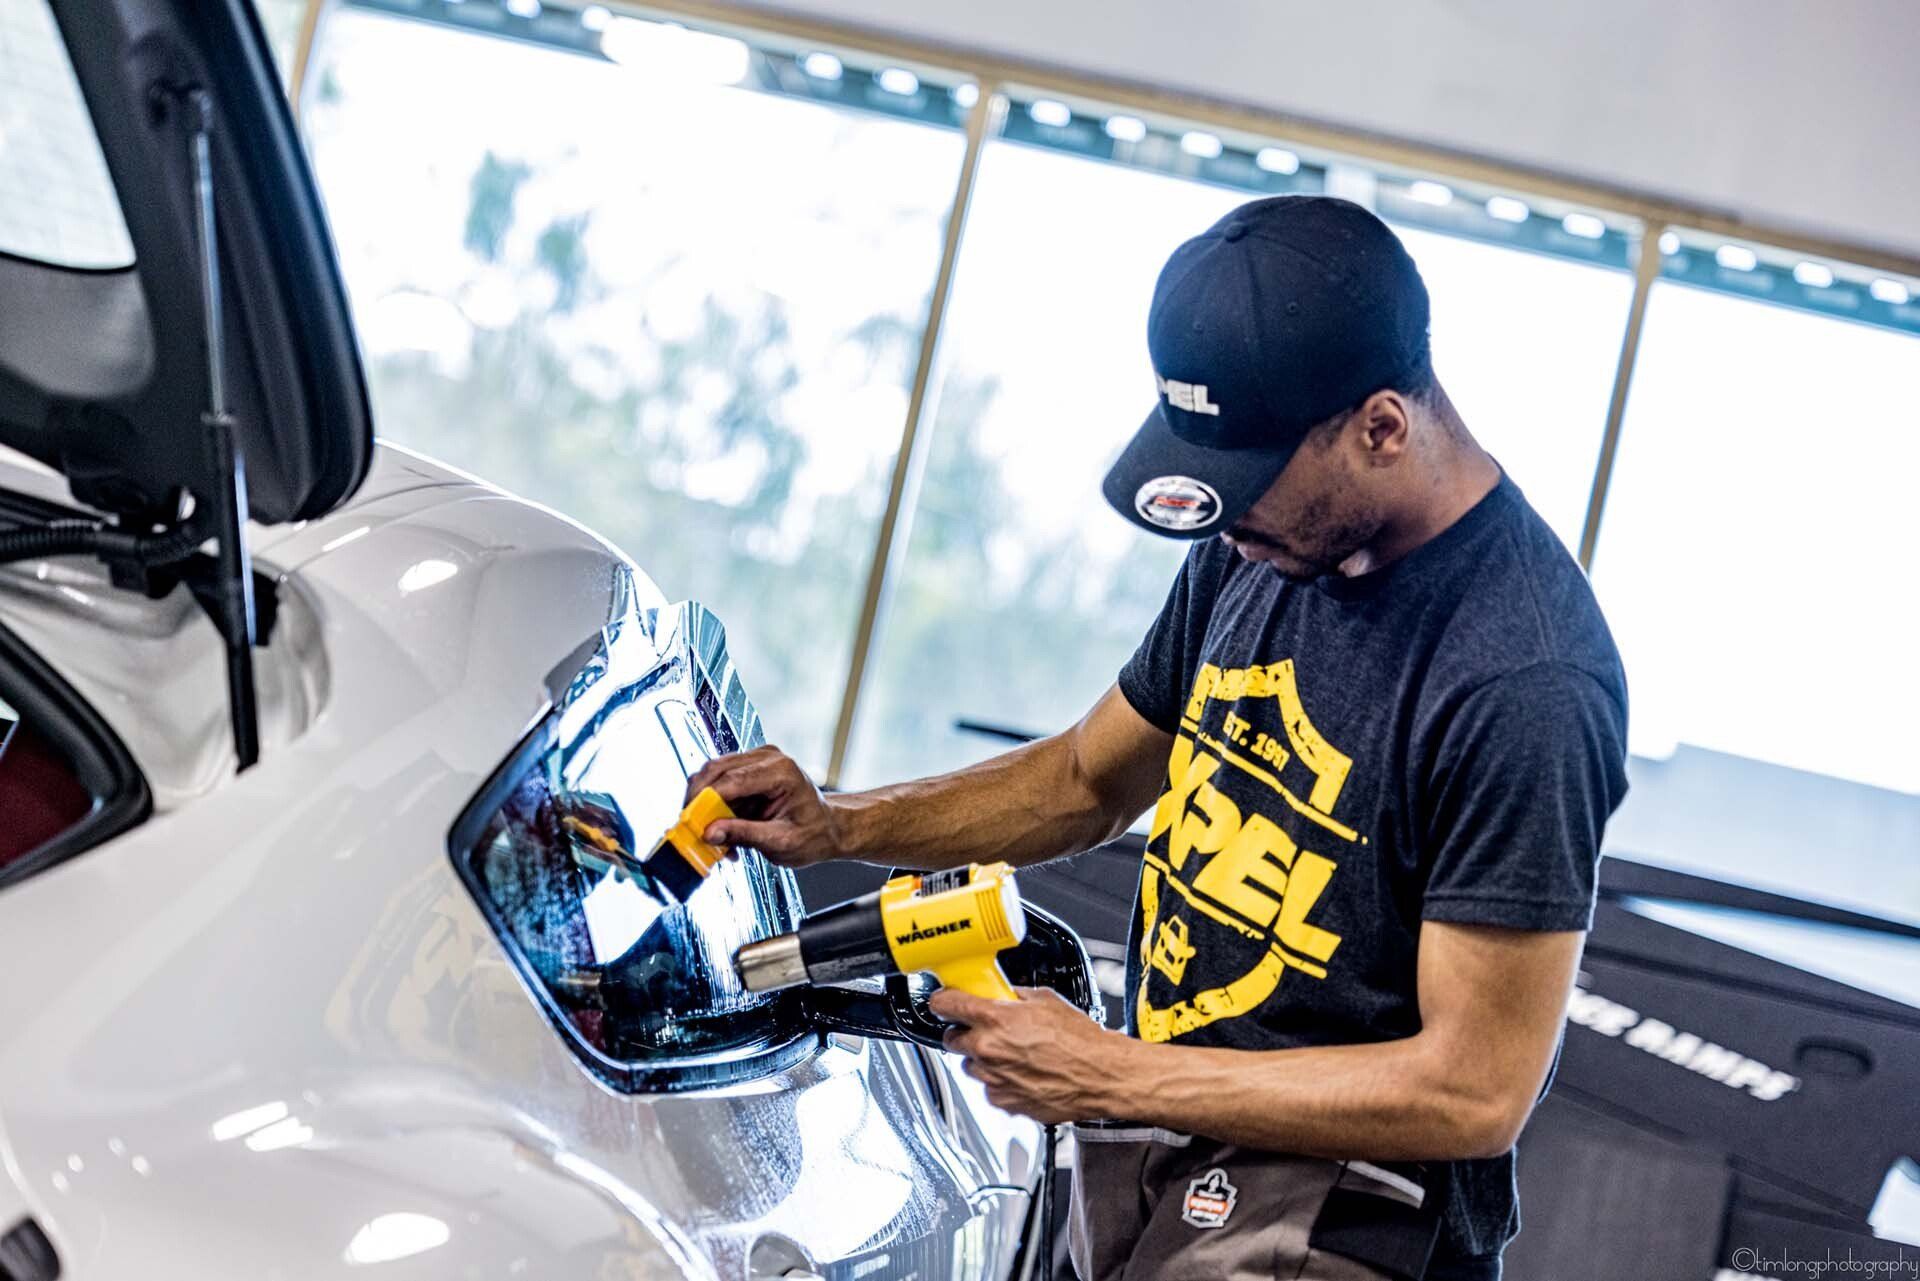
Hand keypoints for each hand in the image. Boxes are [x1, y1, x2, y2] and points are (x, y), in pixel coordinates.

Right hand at [685, 746, 847, 867]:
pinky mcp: (750, 768)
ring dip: (706, 806)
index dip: (705, 801)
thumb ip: (744, 835)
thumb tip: (710, 833)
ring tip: (714, 836)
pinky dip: (715, 806)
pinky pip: (720, 782)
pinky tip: (724, 829)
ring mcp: (758, 760)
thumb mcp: (781, 842)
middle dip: (698, 801)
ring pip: (713, 775)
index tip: (690, 822)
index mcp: (781, 772)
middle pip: (716, 770)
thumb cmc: (814, 834)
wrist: (828, 828)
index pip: (731, 780)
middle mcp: (768, 758)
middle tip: (691, 829)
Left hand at [930, 986, 1131, 1123]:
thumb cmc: (1081, 1041)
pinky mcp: (1004, 1102)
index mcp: (994, 1019)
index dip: (943, 1001)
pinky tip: (1022, 1073)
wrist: (1101, 1075)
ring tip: (1013, 1054)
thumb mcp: (1046, 1000)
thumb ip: (1015, 997)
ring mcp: (993, 1079)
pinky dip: (1000, 1081)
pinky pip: (989, 1088)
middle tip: (986, 1029)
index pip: (945, 1005)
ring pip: (970, 1066)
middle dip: (966, 1033)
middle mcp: (988, 1050)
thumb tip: (1003, 993)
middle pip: (951, 1039)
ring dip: (984, 1059)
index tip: (945, 1002)